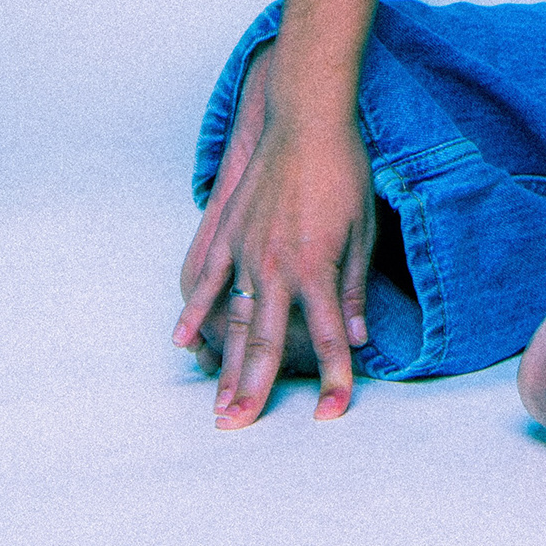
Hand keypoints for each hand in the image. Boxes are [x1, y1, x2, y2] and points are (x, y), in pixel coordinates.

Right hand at [174, 47, 375, 429]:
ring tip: (217, 405)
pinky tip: (183, 342)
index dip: (334, 378)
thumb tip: (360, 336)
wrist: (306, 116)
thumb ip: (355, 287)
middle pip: (265, 342)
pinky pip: (207, 281)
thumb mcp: (362, 229)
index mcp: (317, 266)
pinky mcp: (229, 232)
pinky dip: (195, 313)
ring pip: (232, 321)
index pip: (328, 337)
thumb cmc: (342, 169)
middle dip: (254, 390)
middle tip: (238, 429)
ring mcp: (247, 250)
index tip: (332, 412)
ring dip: (224, 366)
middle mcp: (278, 265)